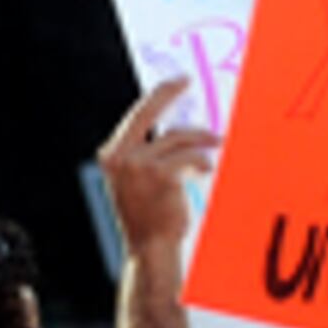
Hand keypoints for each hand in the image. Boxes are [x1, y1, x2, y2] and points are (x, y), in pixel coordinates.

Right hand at [99, 76, 216, 252]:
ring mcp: (138, 165)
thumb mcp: (138, 181)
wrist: (150, 247)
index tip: (175, 82)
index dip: (157, 96)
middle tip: (186, 80)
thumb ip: (147, 154)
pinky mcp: (160, 175)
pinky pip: (189, 156)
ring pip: (176, 137)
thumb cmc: (150, 216)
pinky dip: (202, 160)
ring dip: (200, 138)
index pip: (135, 116)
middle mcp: (119, 157)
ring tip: (216, 143)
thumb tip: (175, 130)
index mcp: (111, 155)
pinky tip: (205, 169)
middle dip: (167, 92)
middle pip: (147, 111)